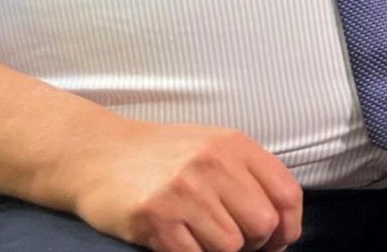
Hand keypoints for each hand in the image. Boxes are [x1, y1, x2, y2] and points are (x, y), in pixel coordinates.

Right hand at [66, 119, 301, 251]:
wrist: (98, 154)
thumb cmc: (162, 156)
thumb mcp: (214, 148)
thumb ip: (249, 177)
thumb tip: (281, 225)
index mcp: (235, 146)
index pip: (287, 195)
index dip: (288, 227)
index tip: (277, 240)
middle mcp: (214, 164)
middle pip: (263, 225)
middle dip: (254, 243)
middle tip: (234, 242)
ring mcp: (184, 192)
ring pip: (230, 245)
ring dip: (218, 251)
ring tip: (200, 236)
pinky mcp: (155, 218)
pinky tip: (179, 241)